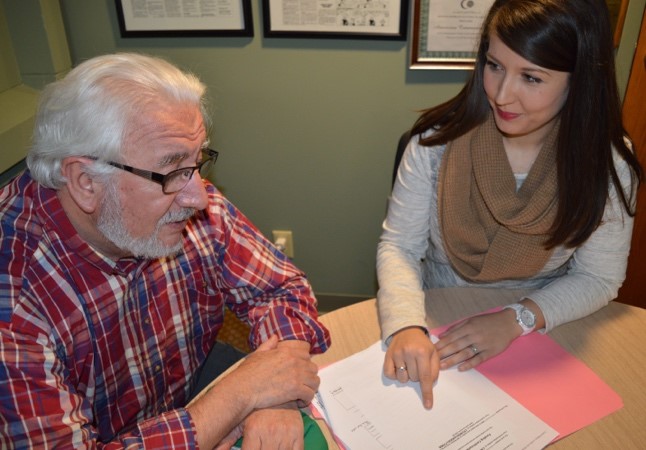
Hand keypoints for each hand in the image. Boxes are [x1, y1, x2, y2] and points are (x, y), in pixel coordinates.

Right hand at [188, 336, 316, 449]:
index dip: (303, 365)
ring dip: (309, 389)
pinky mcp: (295, 389)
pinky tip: (298, 403)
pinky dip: (306, 400)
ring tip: (301, 395)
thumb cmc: (247, 372)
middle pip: (313, 369)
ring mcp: (296, 374)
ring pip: (315, 382)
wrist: (243, 388)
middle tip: (300, 386)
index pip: (306, 356)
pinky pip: (310, 395)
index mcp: (287, 351)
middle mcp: (295, 361)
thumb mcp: (257, 354)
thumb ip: (268, 345)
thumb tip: (275, 337)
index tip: (298, 374)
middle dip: (308, 378)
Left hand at [215, 403, 303, 449]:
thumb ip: (226, 439)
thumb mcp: (240, 422)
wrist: (277, 390)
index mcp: (254, 430)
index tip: (251, 447)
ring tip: (269, 446)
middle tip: (260, 446)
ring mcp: (286, 433)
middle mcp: (270, 432)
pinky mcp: (298, 433)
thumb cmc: (256, 409)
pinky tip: (280, 448)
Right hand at [383, 327, 438, 408]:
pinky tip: (399, 367)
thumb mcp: (433, 352)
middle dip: (417, 375)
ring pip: (402, 379)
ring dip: (407, 375)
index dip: (427, 392)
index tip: (428, 405)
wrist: (406, 329)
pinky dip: (395, 375)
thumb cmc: (422, 343)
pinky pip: (390, 374)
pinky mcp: (387, 356)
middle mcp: (409, 352)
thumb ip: (435, 369)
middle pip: (414, 379)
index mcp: (422, 352)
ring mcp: (397, 354)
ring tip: (408, 364)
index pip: (425, 377)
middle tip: (417, 364)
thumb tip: (430, 384)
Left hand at [435, 310, 518, 370]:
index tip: (431, 349)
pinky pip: (478, 359)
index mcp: (468, 326)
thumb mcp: (471, 319)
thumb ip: (456, 327)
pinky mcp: (490, 352)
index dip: (441, 344)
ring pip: (465, 353)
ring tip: (442, 366)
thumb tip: (442, 335)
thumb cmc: (488, 321)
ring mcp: (483, 344)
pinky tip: (461, 369)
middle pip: (456, 346)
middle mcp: (474, 335)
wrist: (508, 323)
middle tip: (432, 359)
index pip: (451, 336)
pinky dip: (469, 364)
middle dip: (443, 353)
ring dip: (453, 360)